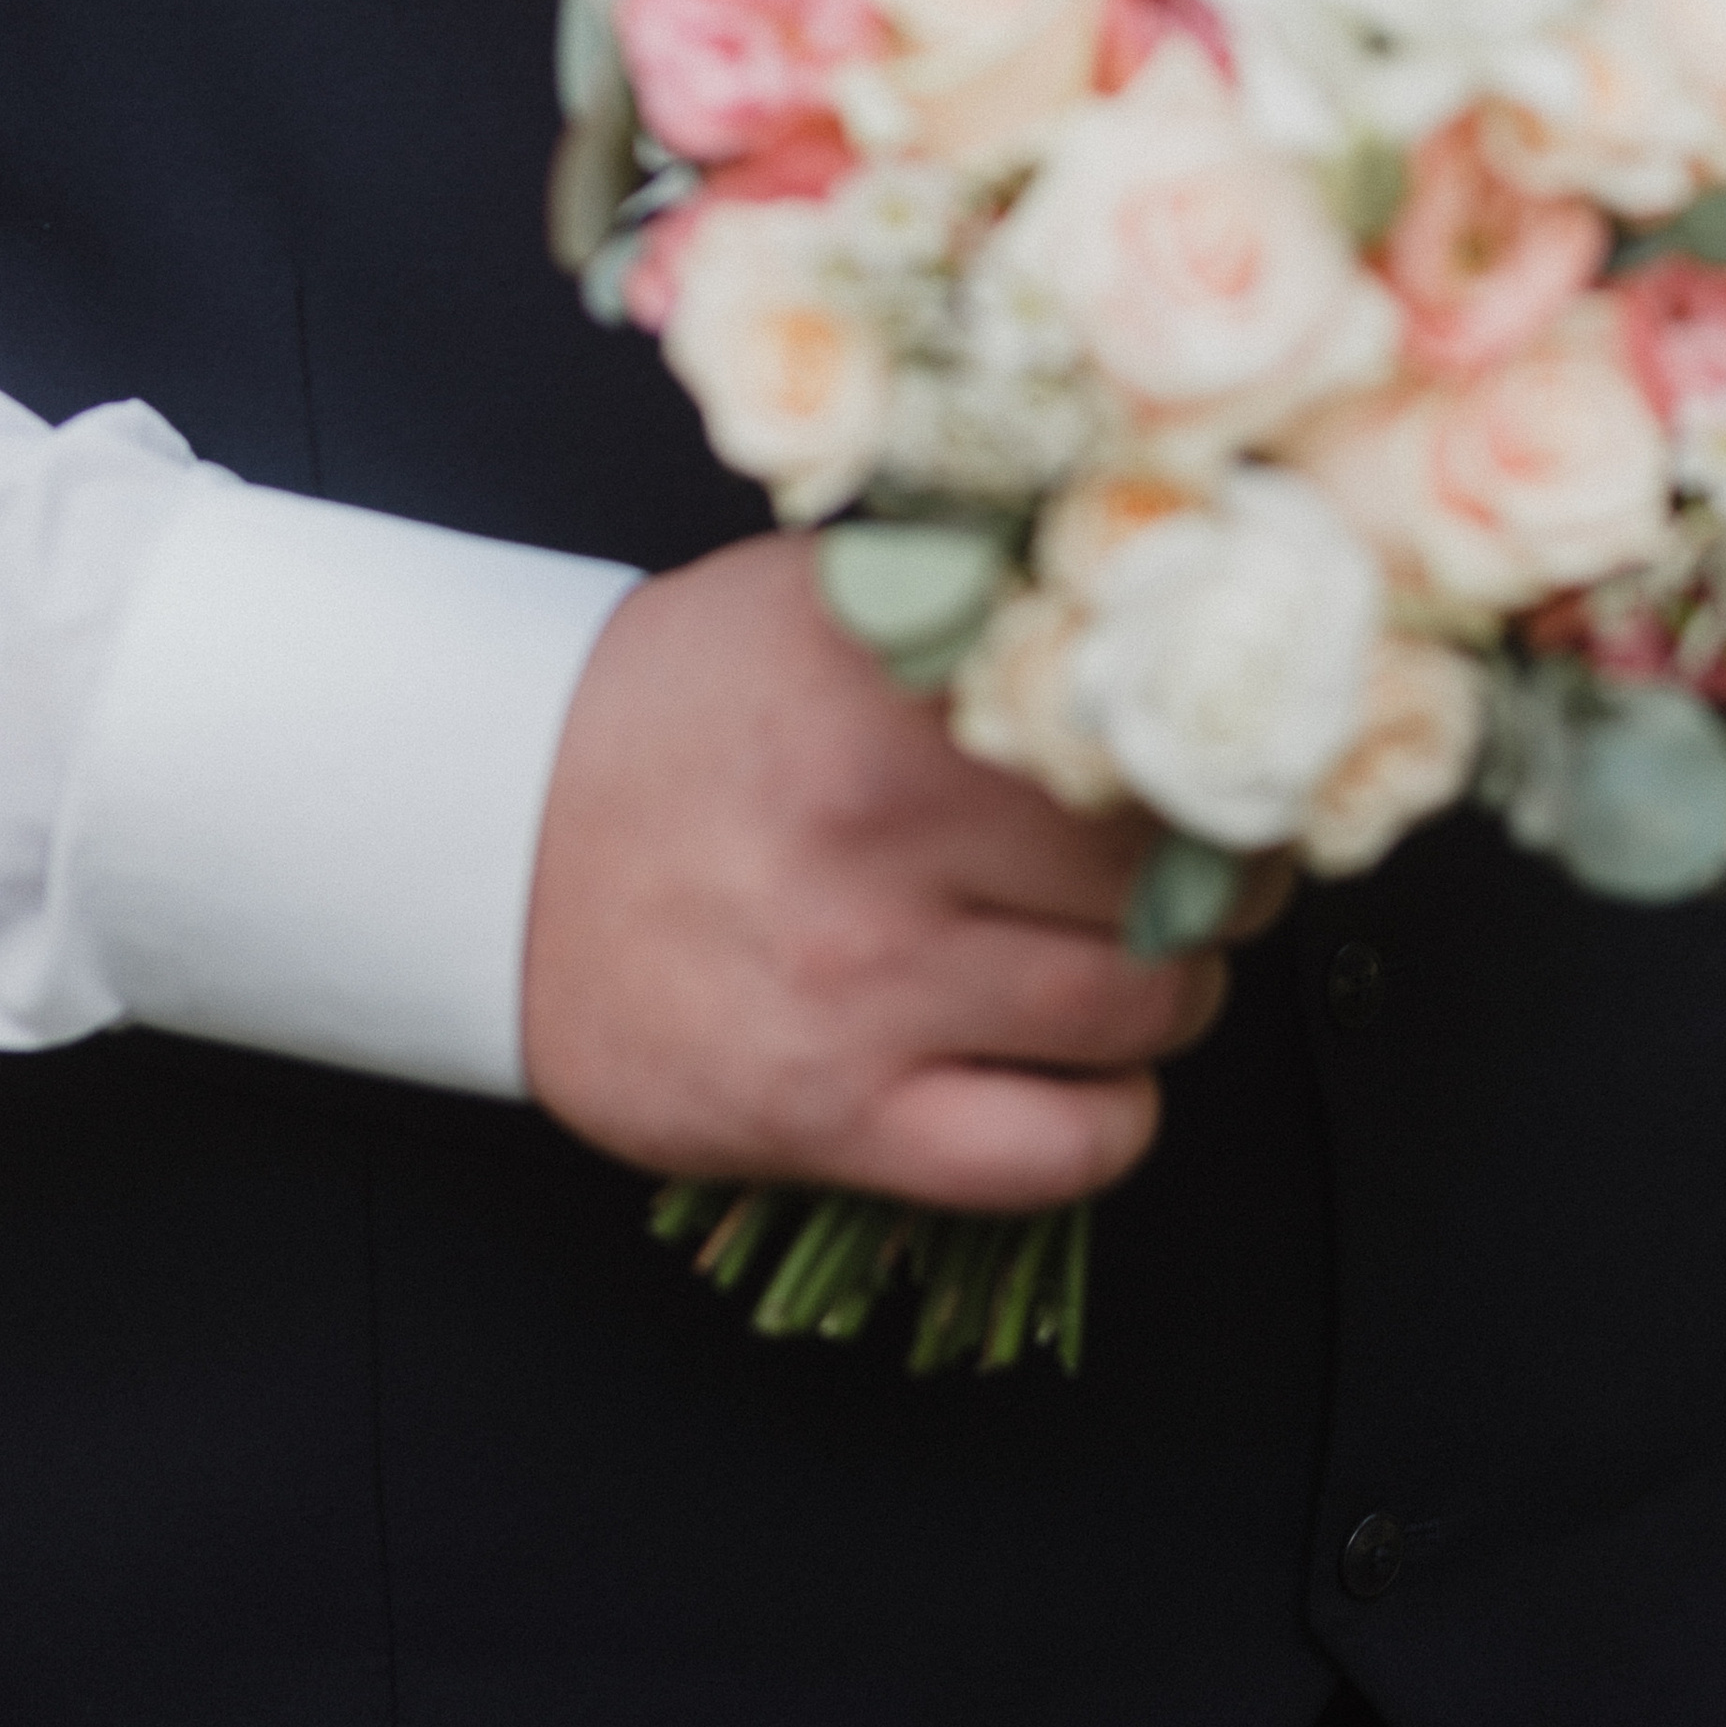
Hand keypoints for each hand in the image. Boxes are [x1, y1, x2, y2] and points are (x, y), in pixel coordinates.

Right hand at [522, 535, 1283, 1208]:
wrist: (484, 840)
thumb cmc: (675, 711)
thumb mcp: (821, 596)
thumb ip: (980, 585)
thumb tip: (1160, 576)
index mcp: (894, 688)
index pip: (1150, 724)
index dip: (1223, 747)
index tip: (1240, 755)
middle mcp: (887, 834)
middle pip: (1170, 867)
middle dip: (1222, 870)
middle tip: (1215, 859)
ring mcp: (863, 987)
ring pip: (1142, 1007)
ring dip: (1182, 989)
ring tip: (1154, 956)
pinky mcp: (831, 1116)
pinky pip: (1057, 1150)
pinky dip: (1114, 1119)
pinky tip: (1098, 1072)